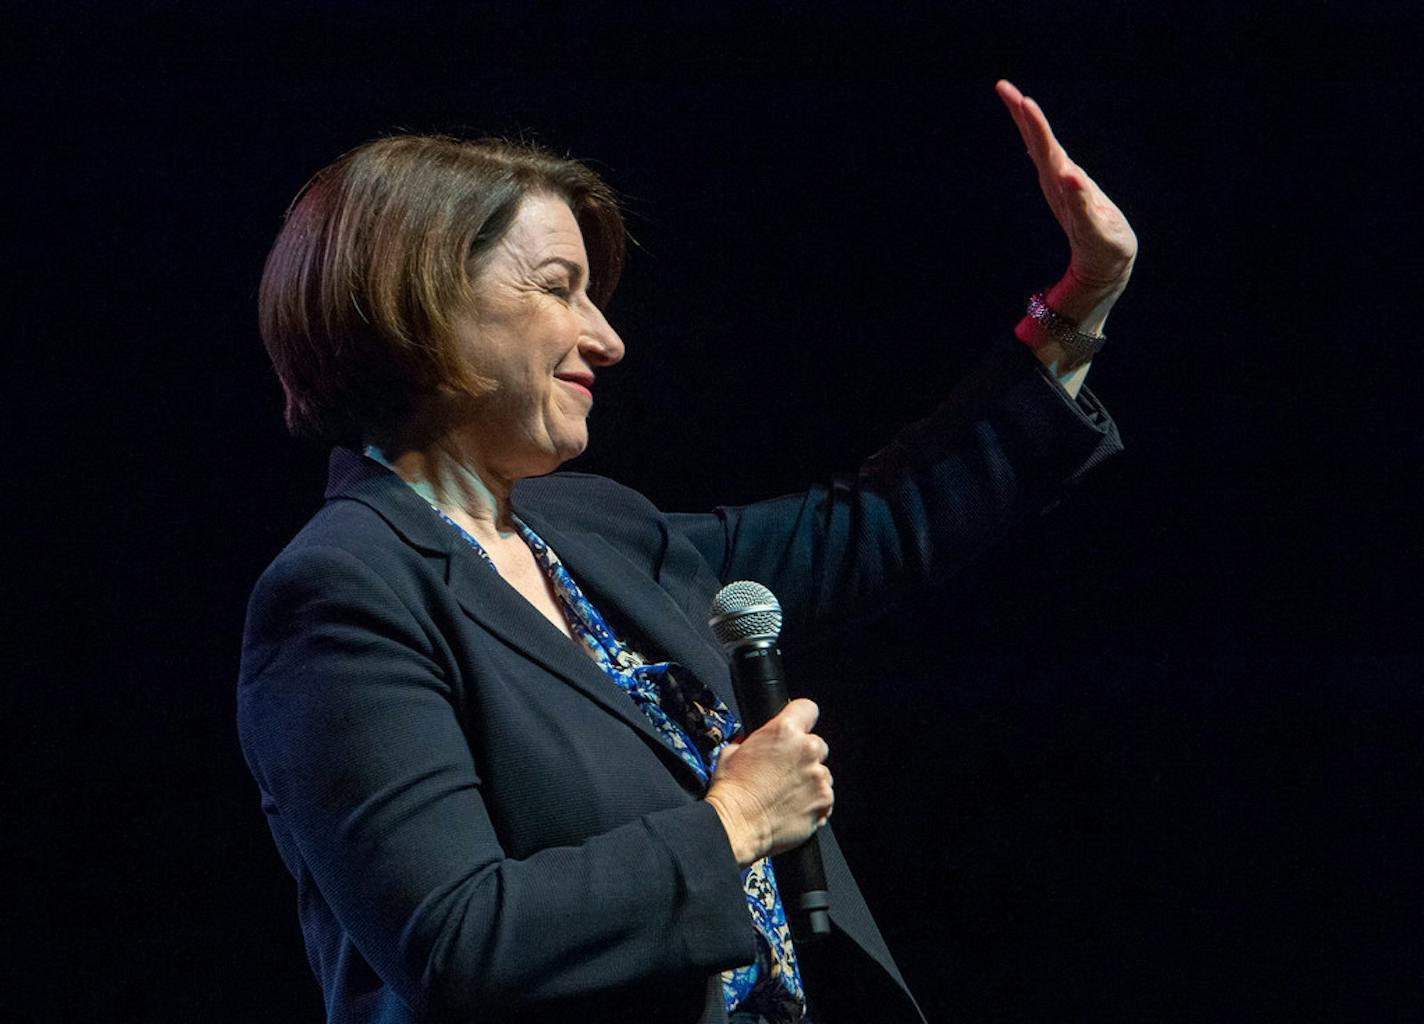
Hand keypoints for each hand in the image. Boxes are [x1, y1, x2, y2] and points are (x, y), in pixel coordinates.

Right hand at [705, 698, 832, 867]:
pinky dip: (814, 802)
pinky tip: (793, 808)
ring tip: (787, 794)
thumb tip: (755, 741)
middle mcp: (806, 750)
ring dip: (810, 780)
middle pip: (817, 744)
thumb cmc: (732, 792)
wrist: (737, 826)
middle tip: (785, 772)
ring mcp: (818, 777)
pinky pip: (826, 797)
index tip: (800, 727)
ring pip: (822, 772)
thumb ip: (752, 740)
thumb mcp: (731, 751)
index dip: (802, 718)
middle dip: (804, 756)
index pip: (807, 708)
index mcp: (783, 731)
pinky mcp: (824, 801)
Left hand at [996, 79, 1137, 326]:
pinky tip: (1033, 132)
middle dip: (1021, 113)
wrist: (1103, 264)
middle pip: (1036, 141)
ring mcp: (1061, 184)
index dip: (1034, 123)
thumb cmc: (1102, 245)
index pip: (1044, 147)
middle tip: (1003, 86)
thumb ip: (1080, 202)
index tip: (1023, 100)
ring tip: (1017, 98)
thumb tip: (1068, 176)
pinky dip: (1042, 141)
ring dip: (1028, 123)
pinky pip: (1052, 158)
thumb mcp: (1094, 226)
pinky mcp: (1070, 189)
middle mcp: (1057, 181)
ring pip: (1041, 147)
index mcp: (1061, 183)